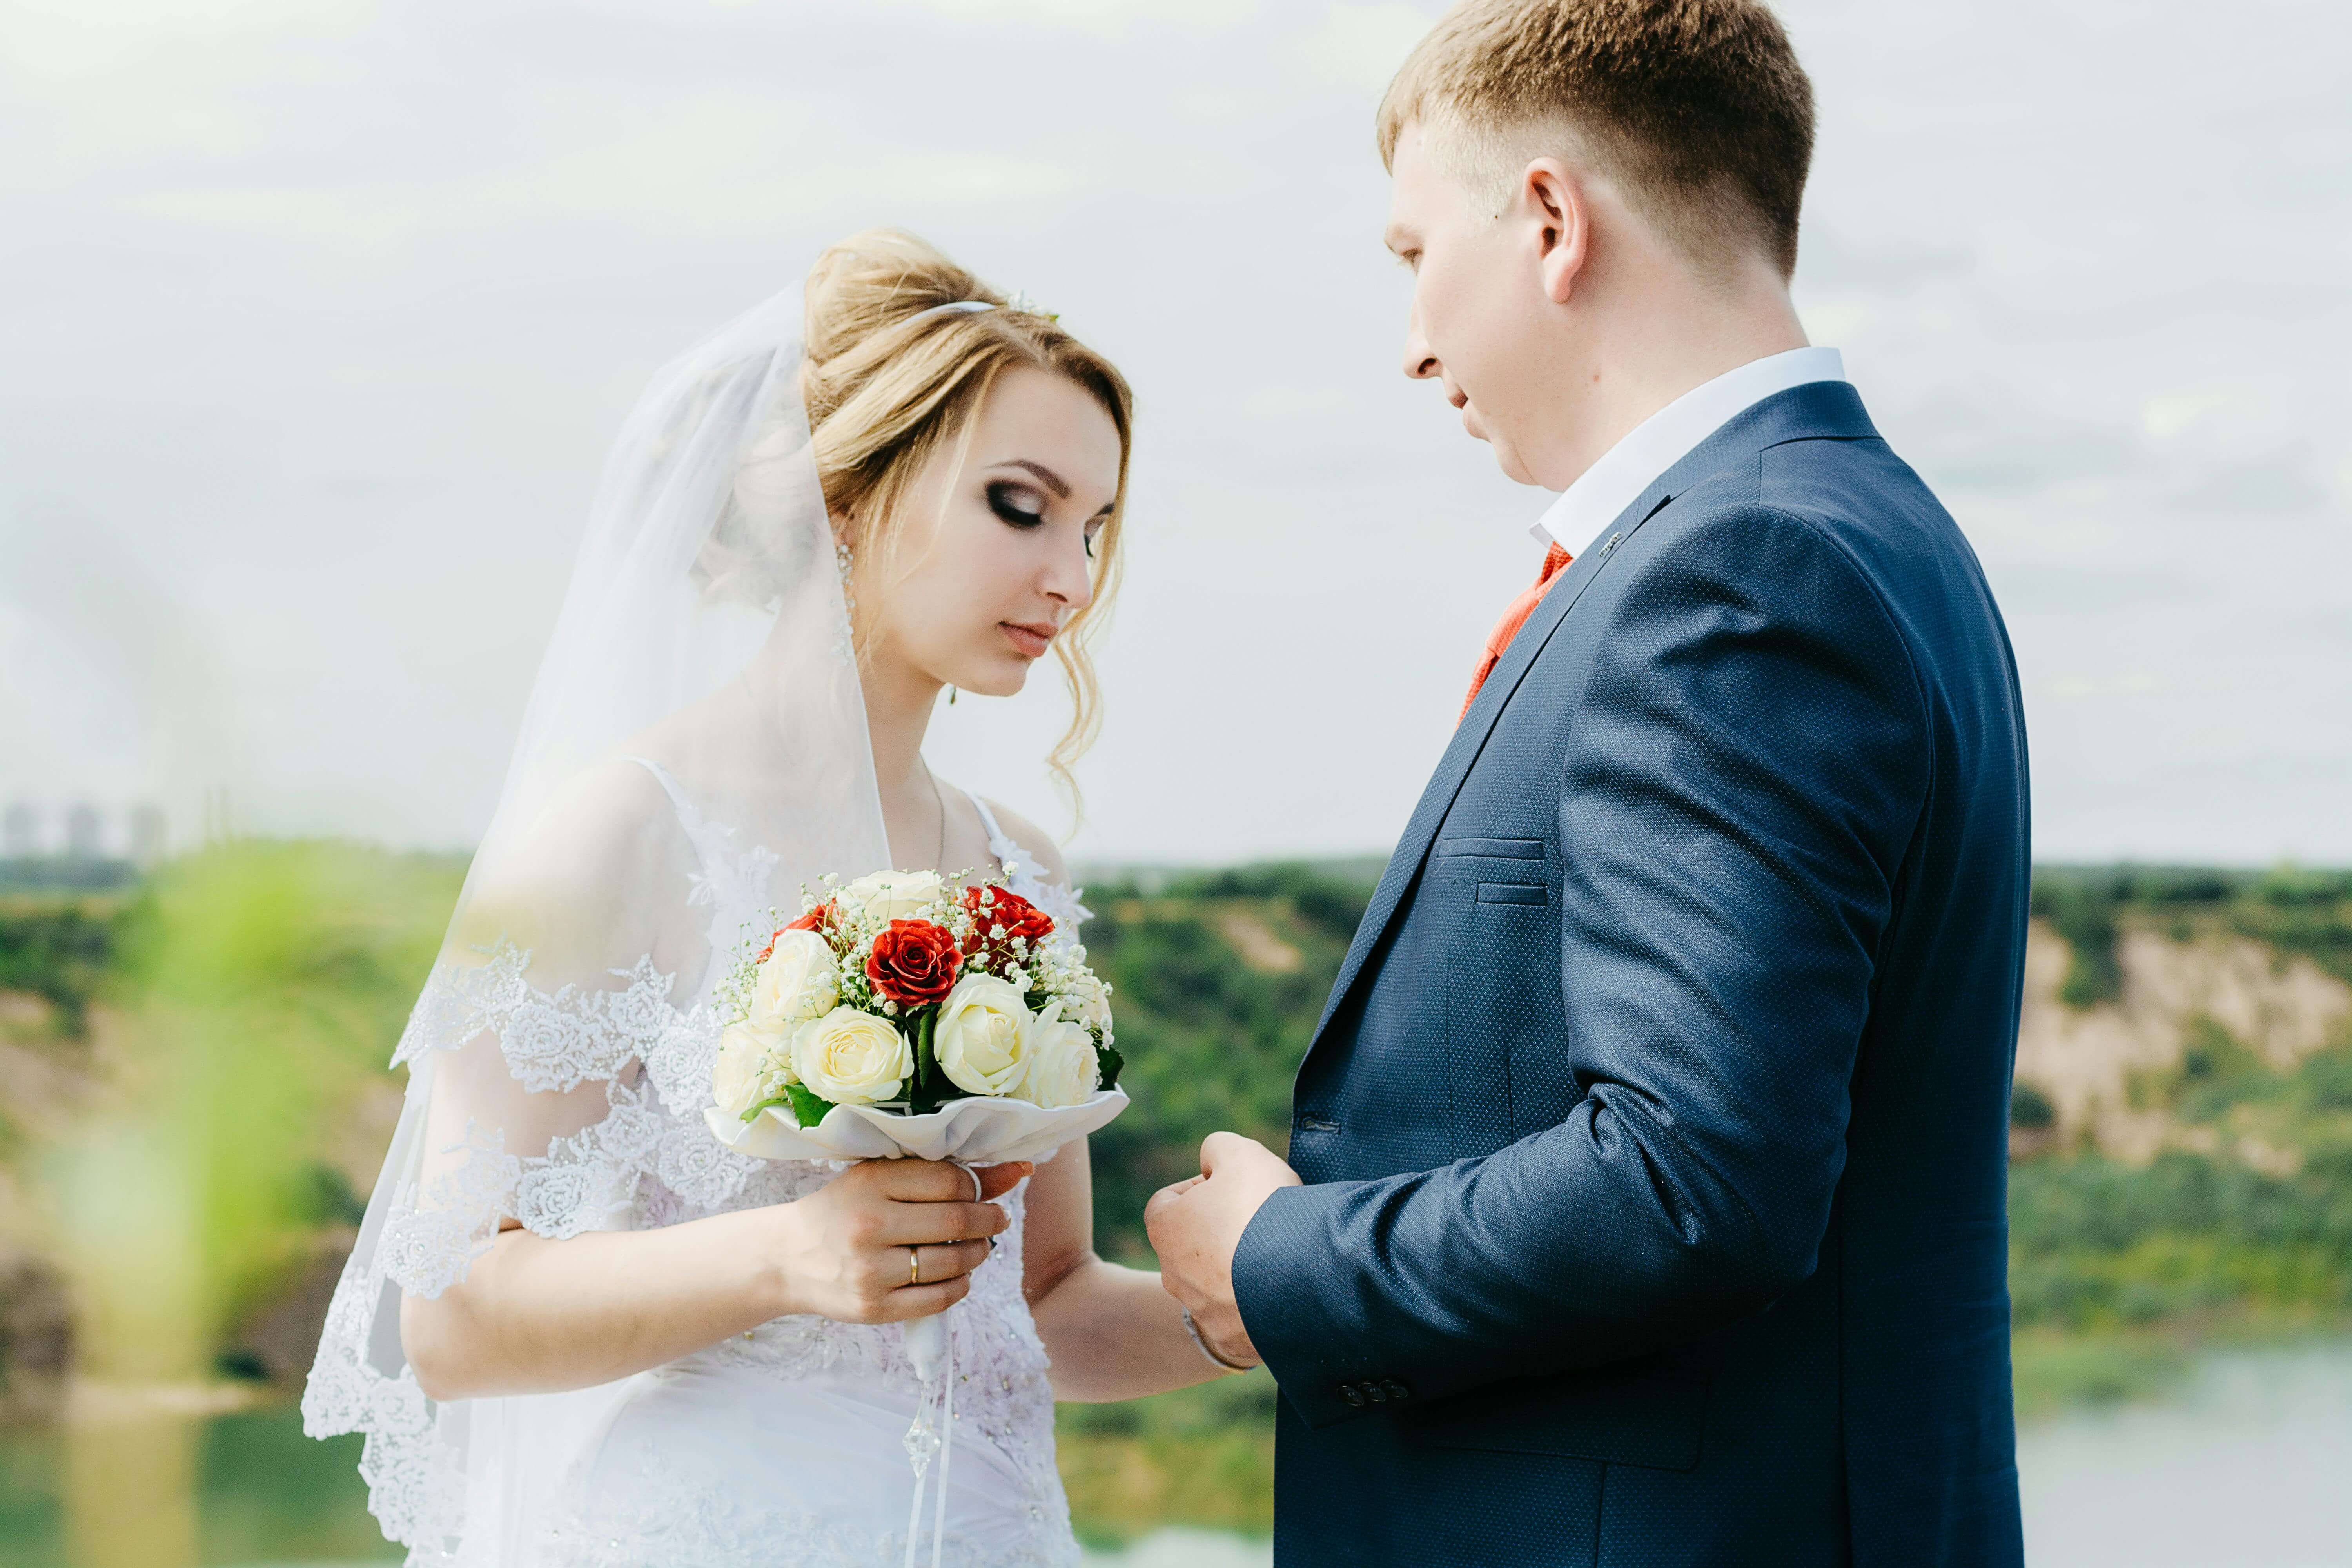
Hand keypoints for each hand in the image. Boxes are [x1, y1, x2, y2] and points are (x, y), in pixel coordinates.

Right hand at [766, 1158, 1028, 1324]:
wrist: (787, 1258)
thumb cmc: (842, 1210)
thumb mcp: (880, 1179)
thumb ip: (941, 1174)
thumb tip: (1015, 1171)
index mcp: (872, 1182)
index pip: (950, 1181)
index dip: (980, 1185)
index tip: (986, 1190)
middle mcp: (869, 1225)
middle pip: (957, 1222)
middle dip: (990, 1220)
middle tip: (996, 1218)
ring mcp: (871, 1271)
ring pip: (952, 1263)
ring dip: (979, 1254)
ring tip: (978, 1246)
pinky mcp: (873, 1307)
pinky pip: (938, 1299)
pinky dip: (960, 1286)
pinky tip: (958, 1275)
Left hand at [1145, 1132, 1299, 1368]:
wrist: (1304, 1277)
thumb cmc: (1264, 1210)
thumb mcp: (1241, 1153)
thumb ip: (1218, 1148)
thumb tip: (1212, 1162)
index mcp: (1165, 1229)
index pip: (1167, 1202)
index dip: (1199, 1188)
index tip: (1232, 1187)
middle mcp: (1174, 1277)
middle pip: (1191, 1245)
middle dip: (1221, 1231)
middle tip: (1261, 1221)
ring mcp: (1202, 1314)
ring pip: (1215, 1285)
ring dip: (1240, 1269)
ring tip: (1279, 1255)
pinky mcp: (1233, 1342)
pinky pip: (1241, 1318)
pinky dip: (1258, 1303)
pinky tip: (1285, 1288)